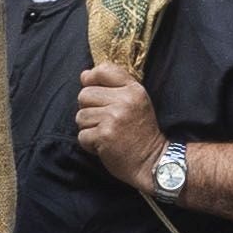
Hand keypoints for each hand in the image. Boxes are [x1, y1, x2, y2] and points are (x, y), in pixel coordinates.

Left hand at [73, 62, 165, 186]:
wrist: (152, 161)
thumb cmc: (141, 132)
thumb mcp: (137, 102)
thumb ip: (114, 86)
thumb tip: (84, 75)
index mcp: (133, 90)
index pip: (103, 70)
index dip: (92, 79)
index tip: (96, 94)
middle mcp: (124, 101)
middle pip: (84, 94)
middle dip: (89, 109)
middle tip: (105, 121)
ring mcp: (114, 118)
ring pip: (80, 116)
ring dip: (89, 128)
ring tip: (106, 134)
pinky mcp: (104, 136)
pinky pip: (82, 135)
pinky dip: (90, 144)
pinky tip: (104, 145)